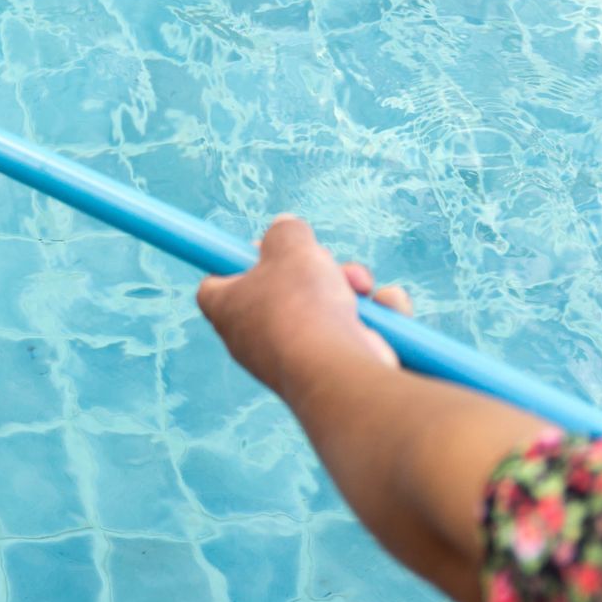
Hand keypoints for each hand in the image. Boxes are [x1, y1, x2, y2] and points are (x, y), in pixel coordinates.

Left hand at [197, 215, 412, 406]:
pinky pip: (358, 334)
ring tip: (361, 287)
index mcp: (228, 308)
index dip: (237, 261)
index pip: (215, 283)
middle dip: (316, 270)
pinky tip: (386, 309)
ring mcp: (297, 359)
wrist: (336, 371)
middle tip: (327, 264)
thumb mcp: (288, 246)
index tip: (264, 247)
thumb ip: (285, 232)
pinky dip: (378, 319)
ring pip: (327, 310)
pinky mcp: (336, 373)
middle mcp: (256, 339)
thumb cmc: (301, 305)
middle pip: (284, 292)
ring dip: (351, 290)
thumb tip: (285, 228)